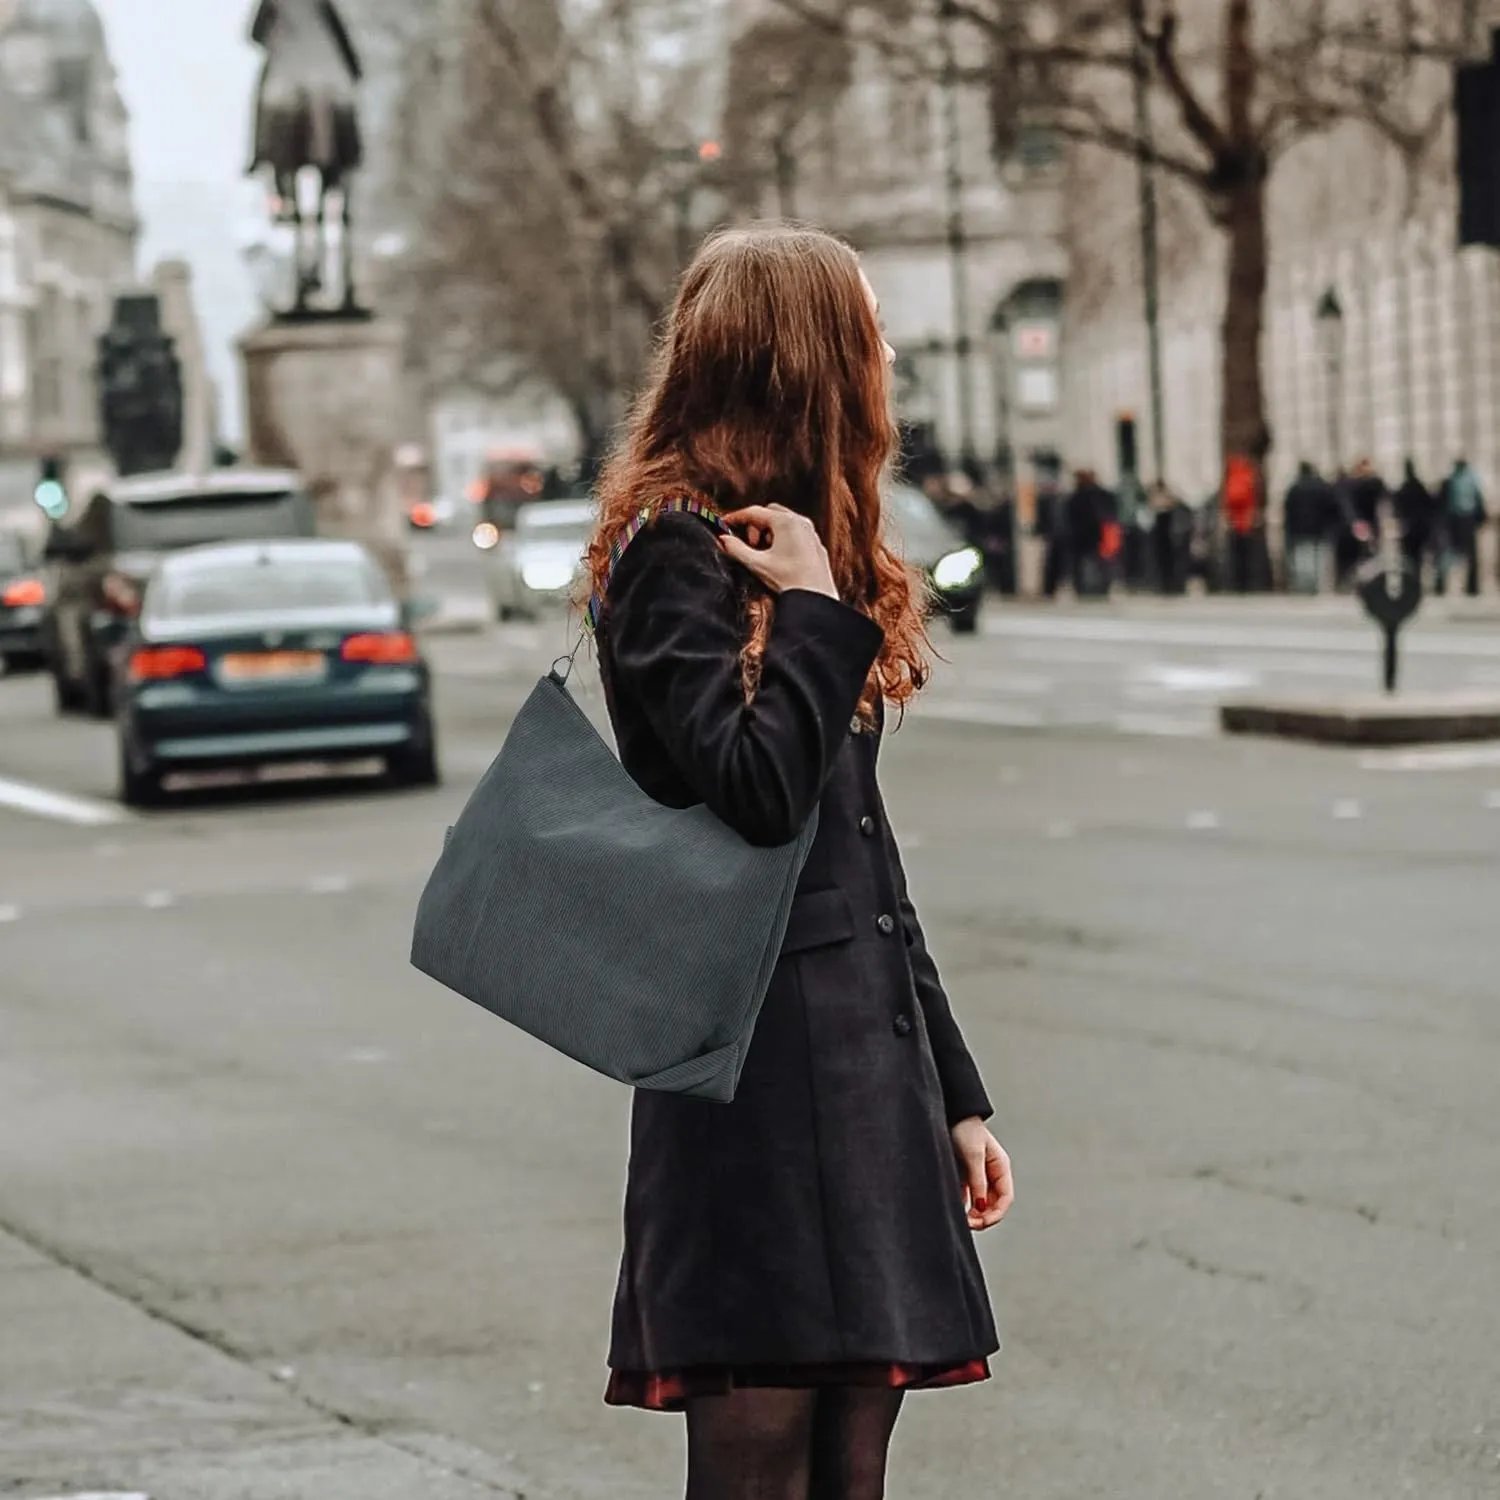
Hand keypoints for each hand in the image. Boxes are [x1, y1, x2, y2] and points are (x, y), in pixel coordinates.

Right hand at [717, 504, 838, 598]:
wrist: (816, 598)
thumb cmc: (790, 581)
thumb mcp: (757, 564)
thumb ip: (736, 549)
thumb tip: (723, 540)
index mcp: (786, 522)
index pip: (754, 512)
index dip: (737, 517)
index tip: (725, 522)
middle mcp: (801, 522)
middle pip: (770, 513)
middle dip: (755, 525)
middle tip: (750, 543)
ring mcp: (811, 533)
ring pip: (784, 522)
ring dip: (769, 531)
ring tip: (765, 552)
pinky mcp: (816, 545)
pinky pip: (796, 533)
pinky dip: (783, 538)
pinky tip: (779, 557)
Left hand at [951, 1118, 1012, 1231]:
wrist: (950, 1114)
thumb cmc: (965, 1129)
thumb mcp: (973, 1155)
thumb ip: (978, 1181)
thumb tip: (981, 1206)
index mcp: (1001, 1168)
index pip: (1005, 1198)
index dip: (996, 1214)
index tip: (982, 1222)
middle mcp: (992, 1174)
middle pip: (994, 1204)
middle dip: (984, 1217)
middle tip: (969, 1224)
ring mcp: (979, 1175)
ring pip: (981, 1202)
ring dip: (974, 1214)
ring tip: (963, 1219)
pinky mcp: (965, 1175)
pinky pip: (968, 1196)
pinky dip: (964, 1205)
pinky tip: (956, 1209)